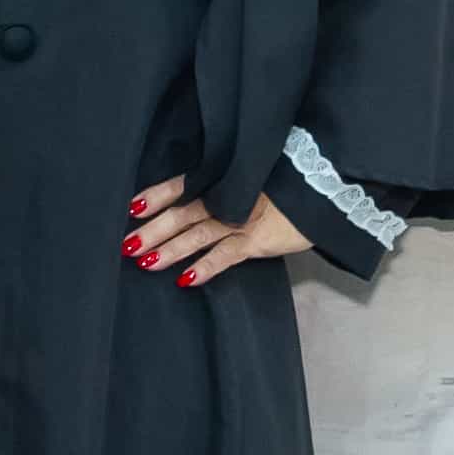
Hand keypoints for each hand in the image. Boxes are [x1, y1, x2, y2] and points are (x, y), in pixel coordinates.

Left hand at [120, 175, 313, 287]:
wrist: (329, 188)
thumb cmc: (290, 182)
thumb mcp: (255, 175)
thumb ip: (227, 186)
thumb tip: (197, 199)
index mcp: (224, 179)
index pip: (183, 184)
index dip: (156, 195)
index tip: (131, 207)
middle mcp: (229, 197)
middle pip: (183, 213)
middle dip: (152, 229)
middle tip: (125, 244)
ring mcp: (242, 219)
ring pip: (198, 234)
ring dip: (170, 248)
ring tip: (145, 261)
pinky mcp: (259, 240)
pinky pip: (227, 255)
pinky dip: (206, 267)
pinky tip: (185, 279)